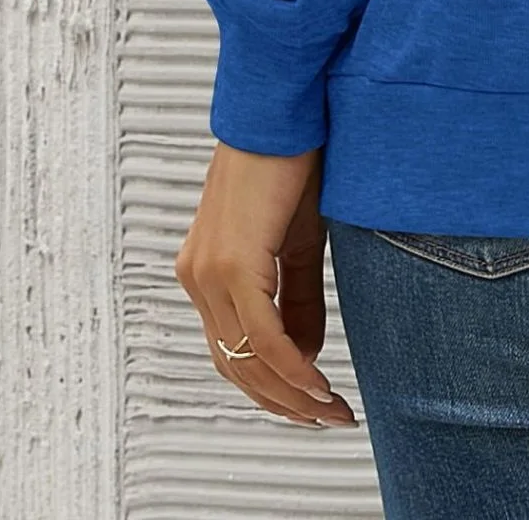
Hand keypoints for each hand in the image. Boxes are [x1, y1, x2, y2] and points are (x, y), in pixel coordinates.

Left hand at [175, 140, 357, 428]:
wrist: (284, 109)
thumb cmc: (294, 162)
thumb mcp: (300, 241)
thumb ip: (298, 299)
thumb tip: (305, 355)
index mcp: (208, 271)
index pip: (234, 350)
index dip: (274, 386)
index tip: (316, 405)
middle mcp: (198, 277)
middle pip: (236, 364)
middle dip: (284, 401)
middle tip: (330, 419)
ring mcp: (209, 272)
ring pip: (246, 356)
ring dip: (291, 392)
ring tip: (330, 410)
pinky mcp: (231, 262)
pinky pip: (261, 332)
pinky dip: (290, 364)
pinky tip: (317, 381)